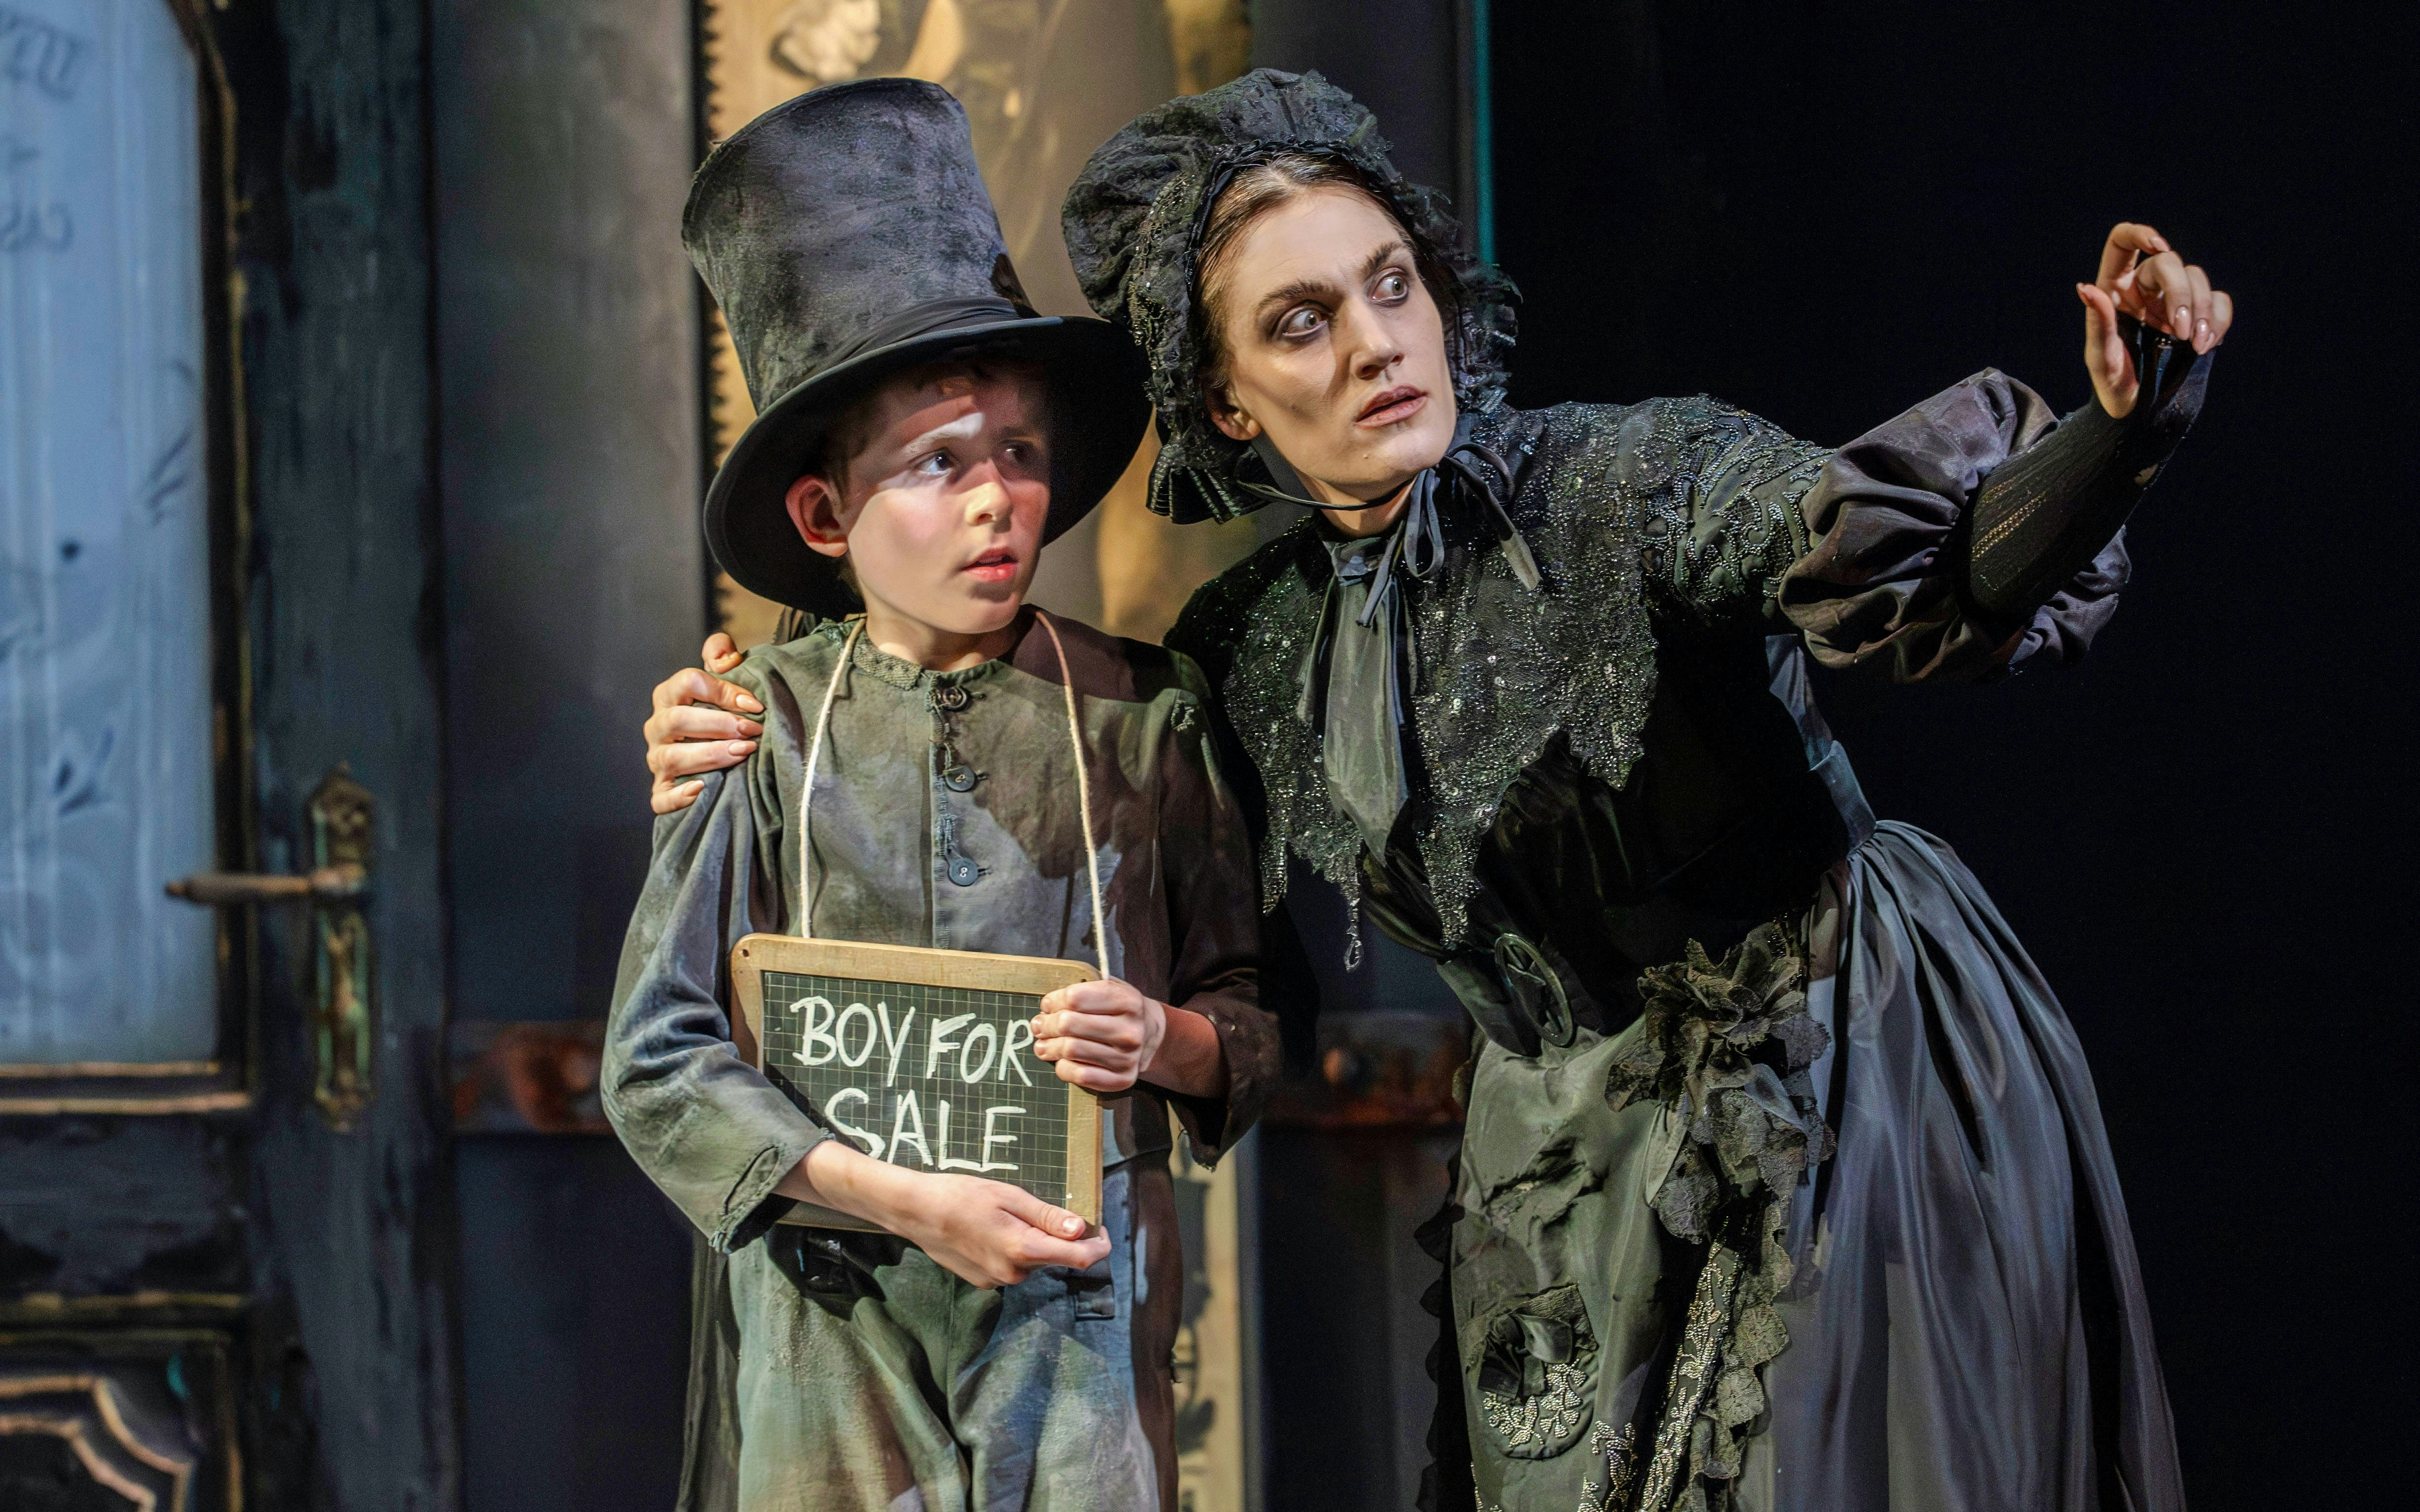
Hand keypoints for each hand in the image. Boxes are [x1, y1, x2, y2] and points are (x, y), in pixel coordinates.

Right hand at [646, 633, 762, 813]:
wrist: (718, 747)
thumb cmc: (722, 709)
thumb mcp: (723, 678)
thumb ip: (723, 657)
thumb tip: (726, 656)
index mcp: (669, 695)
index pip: (689, 682)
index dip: (724, 691)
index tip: (756, 705)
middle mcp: (657, 726)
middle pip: (678, 720)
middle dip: (719, 724)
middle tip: (752, 731)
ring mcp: (657, 758)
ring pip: (672, 758)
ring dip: (710, 755)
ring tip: (742, 753)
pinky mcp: (661, 788)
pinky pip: (660, 798)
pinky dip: (678, 798)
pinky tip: (702, 790)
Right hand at [786, 1141, 1105, 1286]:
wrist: (915, 1212)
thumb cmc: (962, 1195)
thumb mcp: (1009, 1196)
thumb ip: (1048, 1216)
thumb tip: (1083, 1230)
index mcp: (1023, 1249)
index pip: (1079, 1258)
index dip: (1098, 1245)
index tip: (1102, 1229)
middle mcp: (1013, 1273)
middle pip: (1054, 1258)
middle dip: (1059, 1237)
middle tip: (1039, 1207)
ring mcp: (997, 1281)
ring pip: (1032, 1261)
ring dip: (1032, 1242)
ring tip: (1005, 1214)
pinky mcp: (983, 1282)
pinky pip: (1012, 1266)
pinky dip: (1012, 1249)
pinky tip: (990, 1229)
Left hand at [1032, 979, 1167, 1093]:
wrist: (1148, 1035)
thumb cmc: (1118, 1010)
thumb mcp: (1108, 989)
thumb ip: (1080, 993)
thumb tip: (1046, 1010)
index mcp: (1128, 1000)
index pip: (1074, 998)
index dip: (1053, 1001)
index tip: (1047, 1005)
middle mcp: (1130, 1030)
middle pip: (1068, 1024)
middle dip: (1046, 1024)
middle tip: (1039, 1026)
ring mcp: (1128, 1057)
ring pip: (1070, 1050)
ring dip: (1049, 1047)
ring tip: (1043, 1045)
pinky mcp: (1122, 1079)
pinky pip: (1080, 1075)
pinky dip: (1062, 1068)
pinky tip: (1061, 1061)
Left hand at [2078, 222, 2233, 417]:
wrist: (2140, 413)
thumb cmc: (2112, 386)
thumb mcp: (2101, 357)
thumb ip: (2098, 321)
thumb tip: (2086, 287)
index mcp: (2115, 289)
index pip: (2123, 242)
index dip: (2141, 234)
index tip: (2159, 246)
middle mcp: (2145, 288)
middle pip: (2169, 262)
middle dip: (2181, 293)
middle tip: (2180, 332)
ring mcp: (2174, 301)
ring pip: (2197, 278)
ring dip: (2201, 310)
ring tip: (2195, 344)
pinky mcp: (2199, 317)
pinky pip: (2219, 300)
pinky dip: (2219, 319)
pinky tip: (2207, 344)